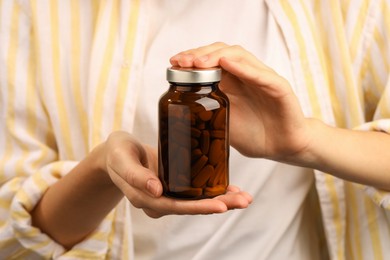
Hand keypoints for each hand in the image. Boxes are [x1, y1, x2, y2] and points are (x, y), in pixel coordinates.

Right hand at [104, 131, 251, 217]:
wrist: (119, 152)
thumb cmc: (118, 153)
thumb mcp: (122, 158)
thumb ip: (135, 174)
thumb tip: (157, 190)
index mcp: (146, 198)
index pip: (175, 206)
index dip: (198, 207)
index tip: (220, 206)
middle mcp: (160, 200)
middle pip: (191, 207)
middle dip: (219, 205)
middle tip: (244, 201)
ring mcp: (169, 194)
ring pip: (197, 200)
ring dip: (222, 200)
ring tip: (245, 197)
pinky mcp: (175, 185)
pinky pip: (196, 190)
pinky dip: (214, 189)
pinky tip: (232, 188)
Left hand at [170, 42, 312, 161]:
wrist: (283, 147)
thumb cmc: (255, 135)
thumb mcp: (223, 121)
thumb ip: (207, 111)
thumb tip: (178, 110)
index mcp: (232, 82)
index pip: (211, 61)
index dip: (192, 58)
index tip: (174, 63)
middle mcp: (246, 75)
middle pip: (223, 53)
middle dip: (200, 54)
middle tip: (182, 61)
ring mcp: (263, 79)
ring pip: (240, 56)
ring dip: (217, 56)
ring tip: (199, 62)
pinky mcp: (279, 88)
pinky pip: (262, 75)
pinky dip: (244, 68)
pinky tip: (228, 64)